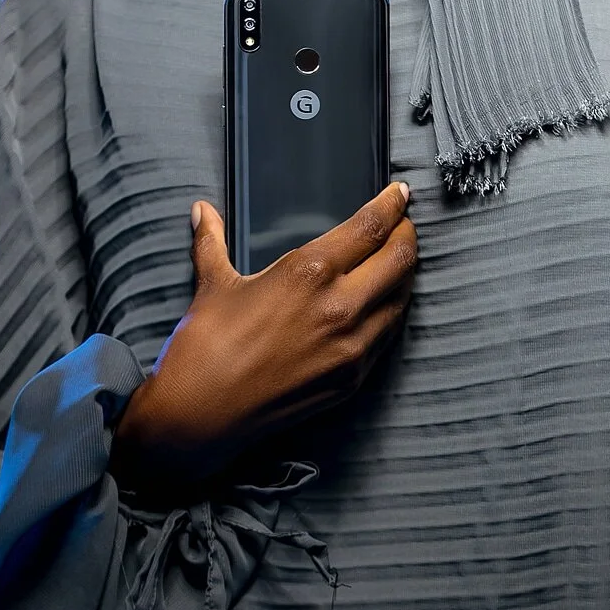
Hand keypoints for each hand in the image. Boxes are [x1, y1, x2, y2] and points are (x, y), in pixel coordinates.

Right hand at [109, 181, 416, 499]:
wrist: (201, 415)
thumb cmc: (204, 347)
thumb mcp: (212, 284)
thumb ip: (213, 241)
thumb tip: (201, 211)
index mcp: (308, 273)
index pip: (370, 228)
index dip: (392, 205)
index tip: (399, 193)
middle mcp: (340, 307)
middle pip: (400, 259)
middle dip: (408, 234)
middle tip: (404, 223)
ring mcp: (351, 347)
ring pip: (401, 299)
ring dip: (404, 275)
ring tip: (397, 260)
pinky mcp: (352, 379)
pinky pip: (387, 337)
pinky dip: (390, 313)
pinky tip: (382, 304)